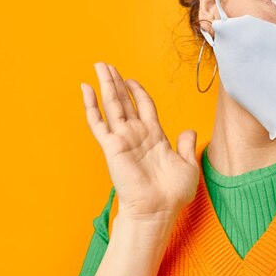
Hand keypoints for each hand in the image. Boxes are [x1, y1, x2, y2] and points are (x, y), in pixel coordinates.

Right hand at [80, 62, 199, 222]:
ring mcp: (123, 139)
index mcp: (155, 136)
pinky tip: (86, 89)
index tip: (131, 80)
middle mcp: (137, 134)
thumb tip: (190, 130)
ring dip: (105, 85)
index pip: (144, 106)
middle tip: (107, 65)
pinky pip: (98, 122)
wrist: (159, 210)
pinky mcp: (112, 146)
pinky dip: (91, 105)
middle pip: (125, 101)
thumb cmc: (173, 193)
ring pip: (112, 105)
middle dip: (116, 82)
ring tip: (99, 66)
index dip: (138, 92)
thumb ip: (186, 145)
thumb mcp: (188, 164)